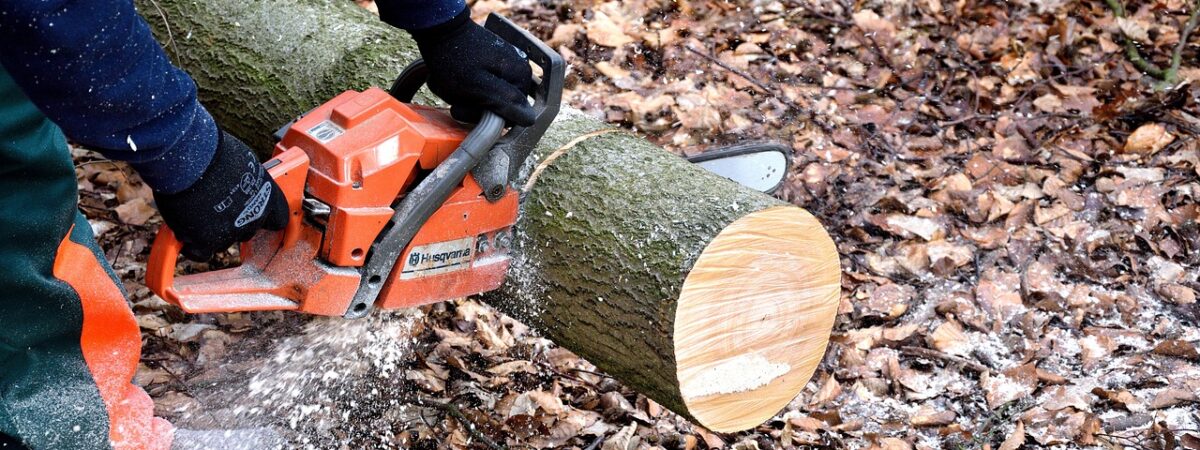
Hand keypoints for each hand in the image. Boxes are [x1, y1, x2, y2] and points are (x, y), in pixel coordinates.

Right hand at [153, 131, 288, 260]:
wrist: (189, 155)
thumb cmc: (213, 151)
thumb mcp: (243, 162)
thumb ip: (246, 180)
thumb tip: (239, 182)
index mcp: (268, 196)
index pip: (279, 218)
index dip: (267, 219)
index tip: (263, 221)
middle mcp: (255, 216)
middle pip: (248, 230)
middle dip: (234, 223)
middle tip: (216, 208)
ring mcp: (232, 231)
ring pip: (223, 241)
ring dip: (211, 231)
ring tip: (195, 211)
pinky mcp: (207, 240)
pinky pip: (200, 252)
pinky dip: (192, 245)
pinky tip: (185, 233)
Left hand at [410, 8, 535, 125]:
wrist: (438, 30)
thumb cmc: (454, 60)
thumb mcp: (479, 87)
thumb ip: (507, 103)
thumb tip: (530, 119)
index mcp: (520, 76)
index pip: (512, 116)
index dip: (490, 118)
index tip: (470, 107)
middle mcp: (518, 70)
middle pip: (499, 107)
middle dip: (474, 107)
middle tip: (456, 97)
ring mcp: (505, 66)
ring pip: (487, 99)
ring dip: (467, 98)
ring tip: (452, 87)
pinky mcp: (491, 64)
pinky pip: (481, 87)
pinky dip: (465, 88)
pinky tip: (455, 81)